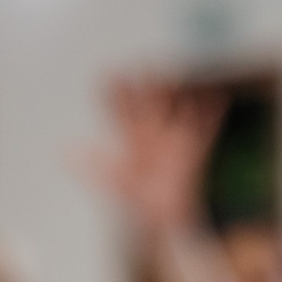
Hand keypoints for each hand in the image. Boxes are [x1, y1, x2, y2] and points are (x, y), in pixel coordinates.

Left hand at [83, 76, 225, 234]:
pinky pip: (205, 129)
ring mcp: (174, 142)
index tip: (111, 73)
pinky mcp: (192, 151)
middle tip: (144, 63)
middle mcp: (154, 138)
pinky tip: (218, 96)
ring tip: (176, 75)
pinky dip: (212, 114)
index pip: (124, 112)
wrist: (160, 217)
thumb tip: (62, 152)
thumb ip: (92, 165)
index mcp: (134, 141)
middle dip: (147, 87)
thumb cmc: (137, 199)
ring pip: (175, 112)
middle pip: (150, 106)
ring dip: (176, 96)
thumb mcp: (113, 179)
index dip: (118, 94)